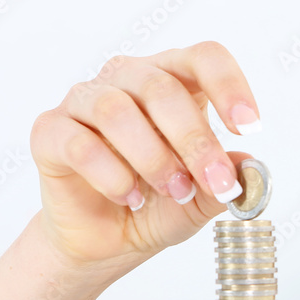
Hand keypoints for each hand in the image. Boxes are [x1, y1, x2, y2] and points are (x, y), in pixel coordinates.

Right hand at [30, 41, 259, 266]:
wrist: (106, 241)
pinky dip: (111, 175)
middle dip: (196, 141)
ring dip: (153, 157)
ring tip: (174, 191)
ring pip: (117, 110)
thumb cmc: (158, 205)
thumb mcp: (204, 198)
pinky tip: (130, 197)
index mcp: (174, 81)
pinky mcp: (50, 131)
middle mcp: (128, 79)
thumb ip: (227, 179)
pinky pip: (78, 143)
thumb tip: (249, 165)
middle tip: (215, 182)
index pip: (203, 58)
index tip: (249, 127)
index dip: (229, 86)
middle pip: (163, 88)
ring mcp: (84, 101)